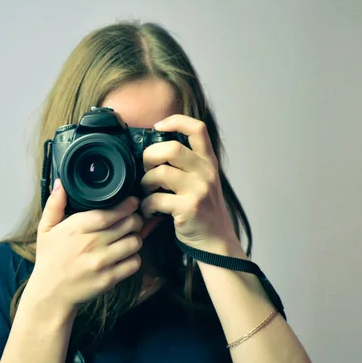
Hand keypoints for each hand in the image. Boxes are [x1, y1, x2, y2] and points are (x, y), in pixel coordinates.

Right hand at [29, 179, 143, 310]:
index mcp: (76, 228)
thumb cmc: (50, 259)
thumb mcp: (45, 230)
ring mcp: (101, 263)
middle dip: (135, 219)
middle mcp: (91, 244)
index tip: (133, 201)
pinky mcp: (109, 279)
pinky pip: (134, 263)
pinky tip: (126, 255)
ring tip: (129, 237)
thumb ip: (54, 205)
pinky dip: (134, 258)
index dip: (126, 205)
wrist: (51, 294)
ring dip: (135, 238)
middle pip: (128, 225)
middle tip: (133, 219)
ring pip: (134, 242)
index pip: (109, 213)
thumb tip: (60, 184)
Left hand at [139, 114, 241, 253]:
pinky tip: (148, 210)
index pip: (197, 129)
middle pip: (172, 148)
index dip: (176, 121)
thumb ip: (186, 165)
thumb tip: (152, 150)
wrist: (216, 241)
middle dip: (150, 156)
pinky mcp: (189, 209)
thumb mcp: (202, 181)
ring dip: (145, 182)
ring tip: (145, 192)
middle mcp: (207, 173)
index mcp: (209, 162)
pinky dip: (146, 205)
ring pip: (160, 173)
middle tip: (145, 168)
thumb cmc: (202, 210)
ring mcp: (199, 191)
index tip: (157, 127)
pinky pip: (156, 199)